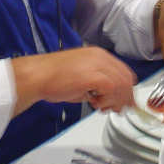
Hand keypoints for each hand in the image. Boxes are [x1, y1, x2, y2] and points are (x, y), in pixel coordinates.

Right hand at [11, 46, 136, 113]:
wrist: (37, 75)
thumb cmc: (51, 77)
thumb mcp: (79, 76)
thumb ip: (95, 85)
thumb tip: (105, 97)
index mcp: (98, 55)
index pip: (123, 71)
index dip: (127, 89)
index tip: (126, 100)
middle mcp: (100, 57)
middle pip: (126, 77)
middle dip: (125, 97)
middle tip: (119, 108)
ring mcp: (98, 65)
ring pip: (121, 84)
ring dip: (116, 100)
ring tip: (103, 108)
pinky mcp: (93, 76)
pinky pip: (112, 90)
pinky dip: (107, 100)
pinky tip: (96, 104)